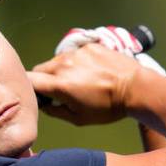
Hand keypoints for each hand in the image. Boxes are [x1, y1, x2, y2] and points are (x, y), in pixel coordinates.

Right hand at [28, 43, 143, 124]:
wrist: (136, 88)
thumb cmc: (107, 108)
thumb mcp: (78, 119)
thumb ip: (55, 112)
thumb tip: (44, 105)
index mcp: (60, 84)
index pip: (30, 80)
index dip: (29, 88)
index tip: (37, 95)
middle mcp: (64, 64)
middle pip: (40, 69)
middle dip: (43, 79)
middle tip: (57, 90)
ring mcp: (77, 52)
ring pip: (56, 60)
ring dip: (60, 70)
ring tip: (78, 80)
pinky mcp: (89, 46)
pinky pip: (73, 53)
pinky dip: (76, 62)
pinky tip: (90, 71)